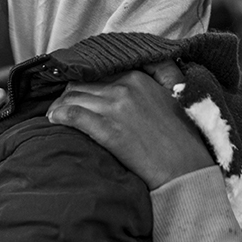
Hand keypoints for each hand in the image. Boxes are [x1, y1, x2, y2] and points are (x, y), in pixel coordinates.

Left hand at [47, 62, 213, 189]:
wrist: (186, 167)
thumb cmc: (180, 139)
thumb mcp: (168, 101)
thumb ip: (145, 89)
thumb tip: (124, 90)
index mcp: (140, 77)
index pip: (98, 73)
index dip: (84, 84)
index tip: (77, 94)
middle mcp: (126, 87)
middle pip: (81, 84)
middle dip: (67, 95)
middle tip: (61, 108)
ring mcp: (116, 107)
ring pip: (73, 97)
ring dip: (59, 106)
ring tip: (55, 116)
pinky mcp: (109, 129)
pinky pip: (74, 115)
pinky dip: (60, 116)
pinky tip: (55, 121)